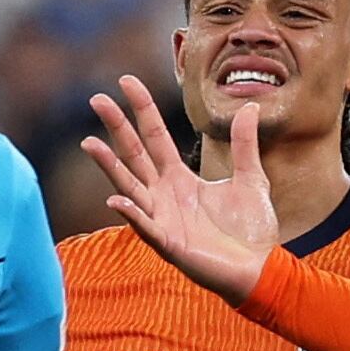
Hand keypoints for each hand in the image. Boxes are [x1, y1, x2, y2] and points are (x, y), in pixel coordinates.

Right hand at [82, 75, 279, 303]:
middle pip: (134, 154)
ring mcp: (162, 219)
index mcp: (179, 178)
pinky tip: (116, 199)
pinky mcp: (169, 244)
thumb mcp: (250, 178)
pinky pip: (145, 226)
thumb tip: (251, 107)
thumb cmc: (251, 230)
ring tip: (89, 143)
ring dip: (109, 166)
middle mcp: (163, 195)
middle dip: (116, 127)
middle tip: (97, 99)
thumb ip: (244, 144)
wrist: (260, 268)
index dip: (142, 109)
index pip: (154, 136)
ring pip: (130, 186)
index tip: (126, 81)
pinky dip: (131, 214)